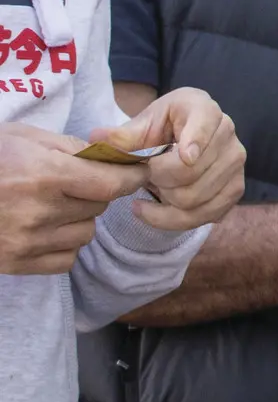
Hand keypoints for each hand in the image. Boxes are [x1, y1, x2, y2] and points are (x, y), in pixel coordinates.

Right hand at [0, 121, 143, 274]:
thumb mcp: (25, 138)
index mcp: (45, 175)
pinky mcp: (15, 263)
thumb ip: (72, 147)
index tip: (138, 172)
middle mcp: (39, 212)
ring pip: (85, 234)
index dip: (131, 177)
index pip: (111, 185)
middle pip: (99, 207)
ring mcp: (26, 242)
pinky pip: (65, 259)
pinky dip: (63, 245)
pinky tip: (45, 228)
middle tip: (75, 183)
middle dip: (96, 193)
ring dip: (79, 219)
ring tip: (54, 204)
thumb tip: (113, 155)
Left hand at [102, 88, 244, 231]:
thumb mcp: (140, 126)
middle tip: (146, 174)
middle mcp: (228, 131)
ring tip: (155, 188)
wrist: (181, 139)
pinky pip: (204, 216)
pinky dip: (173, 220)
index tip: (185, 156)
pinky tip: (157, 209)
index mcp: (203, 108)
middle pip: (190, 171)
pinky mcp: (236, 188)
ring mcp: (235, 161)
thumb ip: (122, 136)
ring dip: (165, 201)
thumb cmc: (159, 129)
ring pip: (194, 198)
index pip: (205, 123)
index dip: (196, 141)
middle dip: (158, 180)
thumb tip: (97, 138)